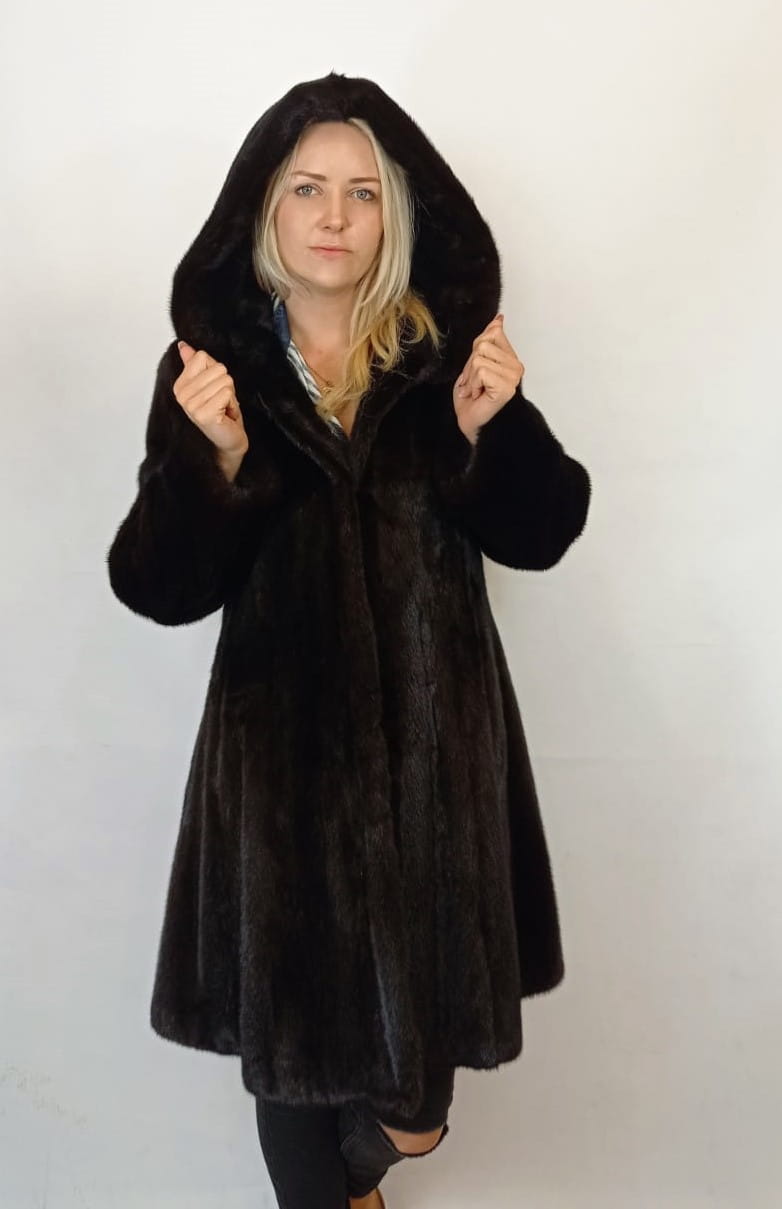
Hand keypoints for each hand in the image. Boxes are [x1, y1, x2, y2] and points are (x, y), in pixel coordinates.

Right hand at [174, 341, 248, 457]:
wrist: (228, 439)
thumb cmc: (220, 412)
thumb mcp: (208, 384)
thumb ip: (194, 364)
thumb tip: (183, 345)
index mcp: (180, 385)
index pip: (202, 356)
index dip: (215, 371)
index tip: (212, 388)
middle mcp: (182, 395)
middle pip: (217, 368)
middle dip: (225, 384)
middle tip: (220, 401)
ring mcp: (191, 406)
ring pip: (224, 380)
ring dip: (229, 395)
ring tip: (222, 407)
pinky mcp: (204, 414)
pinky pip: (227, 392)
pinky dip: (231, 403)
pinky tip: (224, 414)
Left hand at [452, 314, 524, 443]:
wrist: (475, 426)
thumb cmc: (474, 401)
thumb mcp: (475, 365)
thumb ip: (486, 342)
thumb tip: (498, 320)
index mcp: (510, 359)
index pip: (493, 333)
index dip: (476, 349)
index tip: (477, 371)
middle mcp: (516, 366)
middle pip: (483, 344)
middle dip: (469, 366)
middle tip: (473, 384)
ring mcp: (513, 376)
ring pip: (479, 357)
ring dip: (470, 377)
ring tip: (475, 390)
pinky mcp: (507, 386)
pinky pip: (481, 371)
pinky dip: (473, 384)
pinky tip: (478, 395)